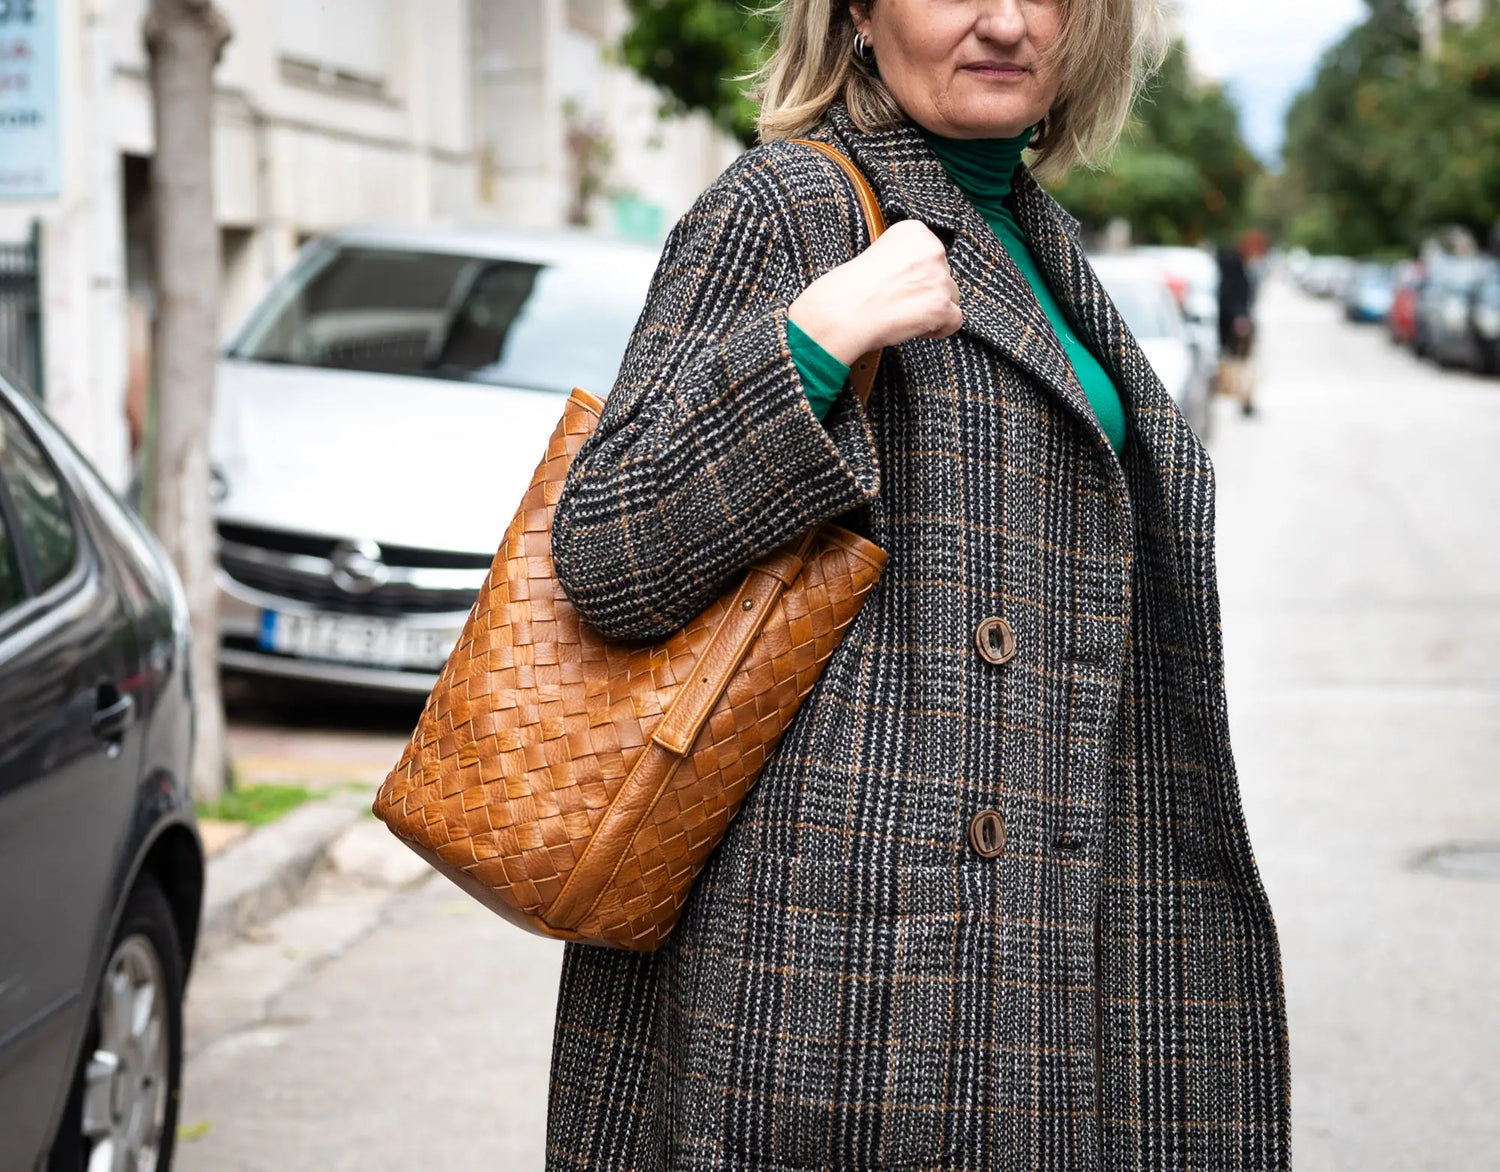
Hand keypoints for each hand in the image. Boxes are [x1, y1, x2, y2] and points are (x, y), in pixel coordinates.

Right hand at [788, 220, 962, 365]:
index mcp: (915, 231)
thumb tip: (920, 278)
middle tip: (899, 302)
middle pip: (944, 275)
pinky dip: (939, 329)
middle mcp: (932, 250)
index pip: (933, 254)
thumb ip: (906, 258)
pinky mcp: (941, 307)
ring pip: (951, 297)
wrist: (841, 311)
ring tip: (904, 315)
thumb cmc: (850, 288)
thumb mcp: (878, 254)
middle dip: (926, 292)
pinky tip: (916, 327)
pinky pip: (955, 321)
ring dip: (932, 309)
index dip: (917, 274)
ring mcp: (938, 279)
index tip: (900, 284)